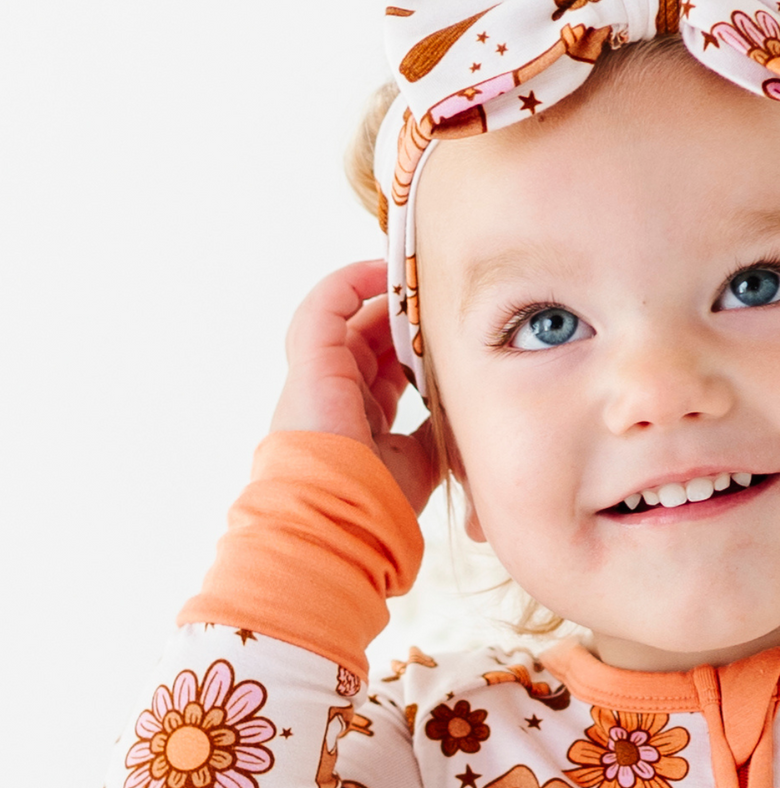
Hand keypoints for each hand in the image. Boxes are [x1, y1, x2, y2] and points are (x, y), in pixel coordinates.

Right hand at [270, 260, 437, 512]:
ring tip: (415, 275)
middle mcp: (337, 396)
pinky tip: (384, 270)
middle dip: (405, 316)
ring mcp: (320, 378)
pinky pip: (326, 306)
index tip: (446, 330)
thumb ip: (436, 427)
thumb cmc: (380, 500)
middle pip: (370, 340)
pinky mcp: (311, 362)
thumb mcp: (423, 459)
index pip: (387, 371)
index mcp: (361, 422)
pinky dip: (352, 282)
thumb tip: (461, 402)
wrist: (343, 517)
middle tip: (437, 296)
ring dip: (382, 294)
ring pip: (348, 318)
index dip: (414, 347)